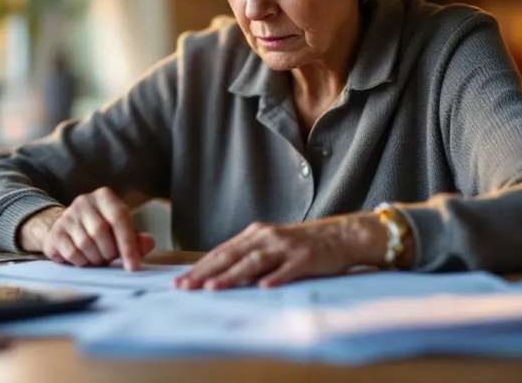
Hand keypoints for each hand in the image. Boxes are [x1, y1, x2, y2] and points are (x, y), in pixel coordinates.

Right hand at [16, 187, 155, 269]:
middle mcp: (84, 201)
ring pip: (85, 243)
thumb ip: (136, 238)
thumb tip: (148, 243)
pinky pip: (72, 252)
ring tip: (98, 258)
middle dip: (109, 252)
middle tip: (110, 258)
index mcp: (104, 197)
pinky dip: (82, 262)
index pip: (119, 218)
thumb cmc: (102, 233)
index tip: (133, 266)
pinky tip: (84, 259)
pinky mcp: (56, 232)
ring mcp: (67, 215)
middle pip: (100, 231)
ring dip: (95, 258)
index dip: (128, 244)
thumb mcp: (122, 232)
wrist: (68, 232)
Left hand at [174, 214, 387, 289]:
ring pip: (253, 262)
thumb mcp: (272, 244)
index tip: (180, 280)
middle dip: (205, 272)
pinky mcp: (306, 258)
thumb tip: (221, 274)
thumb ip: (249, 256)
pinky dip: (274, 278)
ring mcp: (286, 247)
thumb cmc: (303, 244)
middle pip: (230, 255)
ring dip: (231, 276)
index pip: (221, 251)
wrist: (342, 235)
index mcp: (255, 234)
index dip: (199, 266)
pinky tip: (262, 288)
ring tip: (212, 288)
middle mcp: (267, 237)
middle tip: (184, 286)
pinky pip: (288, 270)